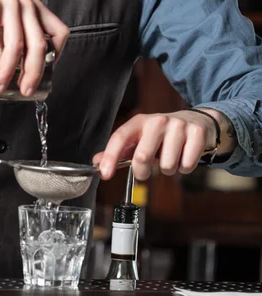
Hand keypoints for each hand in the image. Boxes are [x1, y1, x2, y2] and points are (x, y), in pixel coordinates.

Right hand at [0, 0, 68, 95]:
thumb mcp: (9, 9)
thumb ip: (15, 29)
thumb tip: (12, 61)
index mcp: (35, 8)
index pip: (60, 32)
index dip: (56, 56)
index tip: (44, 73)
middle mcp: (27, 5)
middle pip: (39, 46)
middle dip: (33, 73)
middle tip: (24, 91)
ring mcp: (9, 4)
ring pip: (15, 45)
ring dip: (6, 71)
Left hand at [93, 109, 235, 181]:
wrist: (198, 121)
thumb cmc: (163, 135)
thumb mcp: (141, 138)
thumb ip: (121, 152)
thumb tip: (97, 163)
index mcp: (140, 121)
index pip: (120, 137)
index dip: (110, 157)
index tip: (105, 174)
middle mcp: (158, 120)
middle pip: (142, 156)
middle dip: (142, 172)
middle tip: (146, 170)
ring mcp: (178, 126)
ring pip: (167, 165)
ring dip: (168, 169)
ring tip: (171, 157)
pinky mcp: (196, 133)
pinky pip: (186, 165)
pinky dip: (185, 168)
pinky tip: (185, 155)